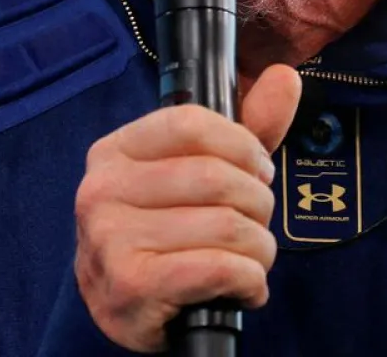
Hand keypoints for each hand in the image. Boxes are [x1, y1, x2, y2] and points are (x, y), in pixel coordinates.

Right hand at [73, 64, 301, 351]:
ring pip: (226, 226)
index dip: (242, 146)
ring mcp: (111, 238)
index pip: (192, 124)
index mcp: (115, 151)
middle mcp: (102, 190)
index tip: (258, 170)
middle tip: (256, 223)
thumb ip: (247, 127)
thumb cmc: (166, 233)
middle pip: (216, 177)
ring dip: (259, 248)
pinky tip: (244, 287)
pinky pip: (220, 267)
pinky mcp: (131, 285)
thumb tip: (284, 77)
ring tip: (251, 259)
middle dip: (258, 204)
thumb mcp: (202, 173)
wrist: (125, 309)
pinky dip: (250, 280)